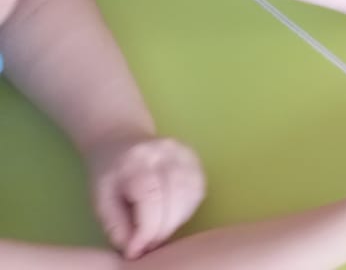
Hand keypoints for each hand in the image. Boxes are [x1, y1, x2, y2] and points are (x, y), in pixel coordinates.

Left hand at [86, 135, 205, 256]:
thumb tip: (135, 251)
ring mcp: (184, 152)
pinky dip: (186, 210)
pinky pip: (198, 191)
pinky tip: (171, 214)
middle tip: (148, 245)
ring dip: (176, 221)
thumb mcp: (100, 200)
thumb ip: (116, 226)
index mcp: (136, 161)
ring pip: (191, 195)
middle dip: (163, 229)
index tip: (137, 250)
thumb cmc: (109, 174)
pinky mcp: (196, 157)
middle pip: (176, 196)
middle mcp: (165, 152)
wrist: (121, 141)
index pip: (151, 197)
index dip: (148, 229)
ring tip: (158, 230)